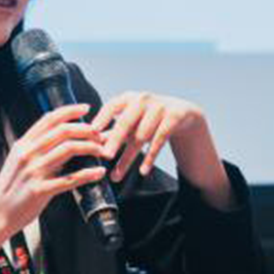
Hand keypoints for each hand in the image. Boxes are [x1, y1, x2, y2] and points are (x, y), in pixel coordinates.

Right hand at [0, 103, 109, 235]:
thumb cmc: (9, 191)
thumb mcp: (18, 163)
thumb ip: (37, 151)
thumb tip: (61, 143)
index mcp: (23, 145)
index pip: (49, 119)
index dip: (69, 111)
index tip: (85, 108)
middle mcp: (28, 154)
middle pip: (63, 131)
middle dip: (86, 129)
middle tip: (99, 133)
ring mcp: (33, 172)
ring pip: (69, 150)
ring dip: (90, 147)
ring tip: (102, 150)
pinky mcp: (40, 190)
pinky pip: (70, 179)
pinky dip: (88, 174)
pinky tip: (99, 172)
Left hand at [91, 91, 207, 181]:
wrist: (182, 113)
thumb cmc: (149, 118)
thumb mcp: (132, 121)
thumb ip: (113, 132)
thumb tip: (91, 145)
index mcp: (128, 98)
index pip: (112, 105)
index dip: (102, 118)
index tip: (93, 132)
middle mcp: (143, 100)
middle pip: (126, 122)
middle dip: (115, 140)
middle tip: (105, 156)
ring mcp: (160, 107)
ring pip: (141, 136)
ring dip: (128, 157)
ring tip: (117, 175)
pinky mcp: (174, 117)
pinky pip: (160, 140)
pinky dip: (150, 157)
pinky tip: (143, 171)